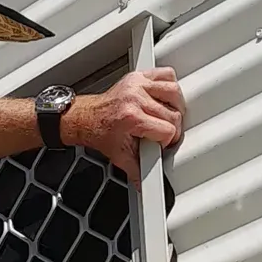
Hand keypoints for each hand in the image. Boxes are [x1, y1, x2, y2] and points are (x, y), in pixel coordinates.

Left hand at [65, 67, 185, 182]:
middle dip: (172, 127)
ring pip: (174, 92)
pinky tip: (164, 98)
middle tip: (162, 134)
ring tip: (167, 116)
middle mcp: (135, 98)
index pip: (168, 130)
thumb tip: (148, 187)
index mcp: (132, 118)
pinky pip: (165, 74)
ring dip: (175, 106)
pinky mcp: (138, 76)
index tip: (161, 143)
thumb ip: (138, 172)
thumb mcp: (120, 156)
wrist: (86, 118)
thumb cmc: (101, 133)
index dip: (168, 141)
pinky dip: (170, 85)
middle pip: (173, 114)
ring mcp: (137, 85)